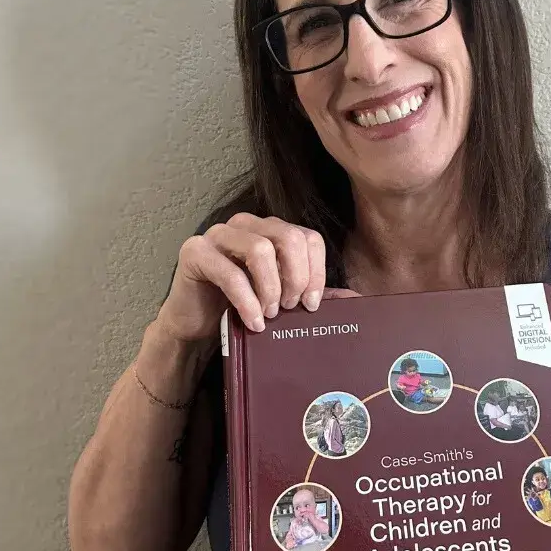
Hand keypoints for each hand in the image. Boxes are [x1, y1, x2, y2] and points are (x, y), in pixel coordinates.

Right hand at [154, 213, 351, 340]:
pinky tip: (253, 322)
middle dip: (296, 277)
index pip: (307, 237)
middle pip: (288, 237)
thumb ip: (311, 294)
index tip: (311, 304)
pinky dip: (247, 302)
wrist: (194, 325)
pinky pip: (230, 273)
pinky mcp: (195, 252)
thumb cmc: (237, 308)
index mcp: (270, 231)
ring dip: (271, 288)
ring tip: (269, 314)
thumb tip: (355, 300)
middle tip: (290, 307)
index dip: (316, 271)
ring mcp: (218, 234)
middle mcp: (246, 225)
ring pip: (260, 249)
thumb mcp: (280, 300)